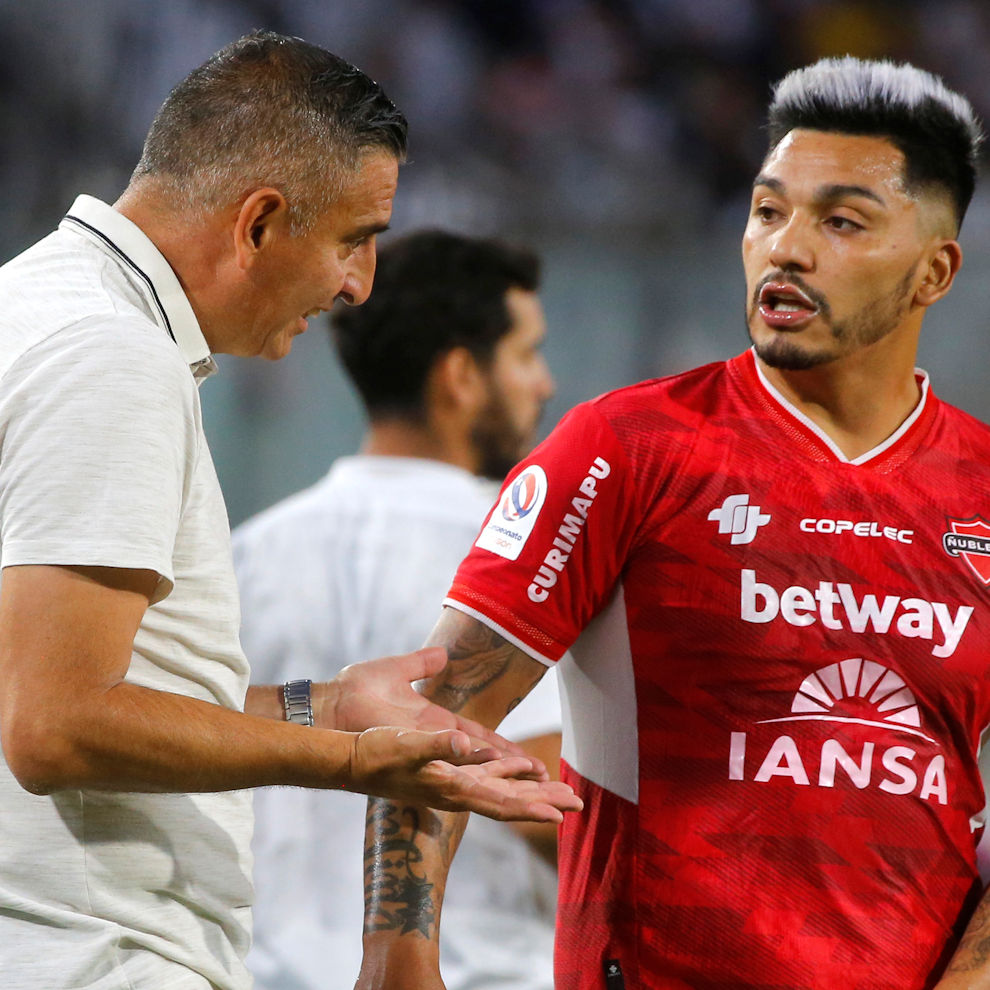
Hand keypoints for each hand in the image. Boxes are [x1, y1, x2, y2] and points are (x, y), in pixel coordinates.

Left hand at [320, 648, 540, 768]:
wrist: (329, 703)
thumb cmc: (356, 690)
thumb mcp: (397, 670)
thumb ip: (421, 663)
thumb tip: (442, 654)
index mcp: (437, 725)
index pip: (482, 741)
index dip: (509, 752)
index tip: (535, 763)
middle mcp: (437, 744)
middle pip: (489, 764)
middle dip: (521, 777)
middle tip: (555, 789)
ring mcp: (426, 749)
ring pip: (477, 770)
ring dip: (509, 778)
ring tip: (541, 788)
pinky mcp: (413, 748)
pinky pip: (450, 757)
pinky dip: (474, 760)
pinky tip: (498, 766)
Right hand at [347, 725, 581, 821]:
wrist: (350, 762)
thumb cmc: (376, 753)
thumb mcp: (406, 745)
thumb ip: (435, 745)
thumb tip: (461, 742)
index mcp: (453, 788)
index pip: (501, 803)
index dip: (531, 809)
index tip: (561, 815)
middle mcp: (458, 791)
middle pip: (511, 800)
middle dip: (545, 802)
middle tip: (580, 804)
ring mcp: (454, 783)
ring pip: (504, 788)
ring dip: (533, 789)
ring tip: (562, 789)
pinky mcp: (447, 772)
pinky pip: (488, 773)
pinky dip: (509, 771)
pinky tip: (523, 765)